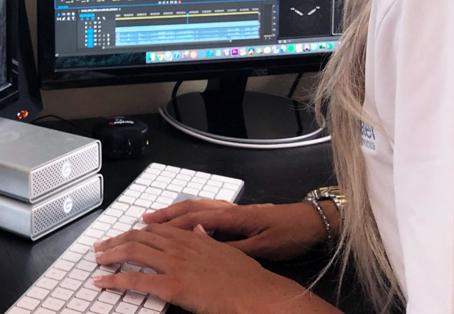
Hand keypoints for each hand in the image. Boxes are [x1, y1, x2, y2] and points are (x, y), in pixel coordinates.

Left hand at [92, 225, 327, 313]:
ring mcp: (175, 265)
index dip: (135, 232)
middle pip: (139, 237)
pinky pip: (137, 280)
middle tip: (101, 246)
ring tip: (97, 259)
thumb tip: (200, 230)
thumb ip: (208, 240)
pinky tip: (103, 281)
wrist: (258, 293)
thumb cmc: (247, 278)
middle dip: (116, 241)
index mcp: (192, 237)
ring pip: (133, 252)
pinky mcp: (173, 285)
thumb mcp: (226, 251)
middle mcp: (180, 246)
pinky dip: (116, 279)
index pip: (155, 230)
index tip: (123, 235)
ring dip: (111, 254)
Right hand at [142, 199, 327, 260]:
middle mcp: (228, 209)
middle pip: (189, 207)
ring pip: (196, 206)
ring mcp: (232, 209)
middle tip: (142, 220)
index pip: (193, 218)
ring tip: (155, 218)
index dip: (170, 224)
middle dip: (164, 214)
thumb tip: (205, 248)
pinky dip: (189, 213)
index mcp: (232, 217)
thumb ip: (234, 247)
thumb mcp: (263, 247)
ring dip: (174, 211)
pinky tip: (184, 220)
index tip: (150, 229)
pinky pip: (206, 209)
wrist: (311, 222)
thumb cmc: (289, 234)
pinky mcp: (238, 214)